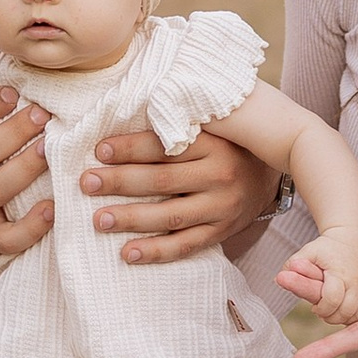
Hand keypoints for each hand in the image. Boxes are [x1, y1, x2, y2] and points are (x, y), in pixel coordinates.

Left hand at [83, 121, 277, 263]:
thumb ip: (178, 118)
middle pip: (163, 180)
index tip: (99, 150)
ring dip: (132, 219)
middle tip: (87, 183)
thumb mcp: (212, 123)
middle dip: (121, 182)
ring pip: (172, 215)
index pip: (166, 146)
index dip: (130, 148)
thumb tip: (125, 103)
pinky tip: (127, 254)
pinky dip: (156, 252)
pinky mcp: (222, 231)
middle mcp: (220, 175)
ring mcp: (222, 207)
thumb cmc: (227, 142)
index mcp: (214, 143)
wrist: (270, 173)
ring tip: (99, 220)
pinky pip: (186, 245)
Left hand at [274, 231, 357, 327]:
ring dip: (348, 317)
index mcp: (339, 272)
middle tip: (324, 310)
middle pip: (346, 311)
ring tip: (337, 309)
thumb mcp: (309, 251)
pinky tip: (355, 309)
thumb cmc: (326, 247)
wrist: (351, 236)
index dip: (322, 309)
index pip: (331, 300)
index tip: (315, 308)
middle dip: (332, 316)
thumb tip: (280, 276)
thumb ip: (295, 264)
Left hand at [288, 255, 357, 357]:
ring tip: (287, 265)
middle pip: (339, 308)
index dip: (329, 348)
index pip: (357, 337)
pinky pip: (351, 275)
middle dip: (310, 296)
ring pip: (340, 290)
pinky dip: (332, 268)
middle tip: (281, 278)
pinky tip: (312, 258)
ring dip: (316, 279)